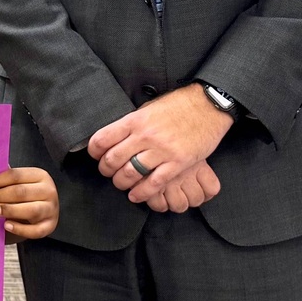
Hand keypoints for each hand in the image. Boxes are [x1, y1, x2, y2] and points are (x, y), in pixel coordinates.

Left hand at [0, 167, 58, 239]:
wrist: (42, 212)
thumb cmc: (27, 196)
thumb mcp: (20, 184)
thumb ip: (6, 181)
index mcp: (40, 175)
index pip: (16, 175)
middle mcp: (48, 191)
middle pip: (22, 192)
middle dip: (0, 195)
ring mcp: (51, 209)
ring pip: (30, 210)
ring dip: (10, 210)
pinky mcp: (49, 226)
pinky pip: (34, 230)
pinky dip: (20, 229)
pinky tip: (7, 226)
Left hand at [87, 83, 232, 204]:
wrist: (207, 106)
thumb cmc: (177, 105)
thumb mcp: (149, 108)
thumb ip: (132, 123)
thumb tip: (115, 136)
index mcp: (135, 120)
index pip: (103, 139)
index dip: (94, 151)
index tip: (96, 155)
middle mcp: (145, 135)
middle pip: (113, 159)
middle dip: (106, 170)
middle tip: (107, 172)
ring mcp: (162, 150)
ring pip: (130, 174)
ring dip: (121, 183)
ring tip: (121, 184)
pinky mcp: (178, 162)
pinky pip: (154, 183)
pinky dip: (142, 193)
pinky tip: (136, 195)